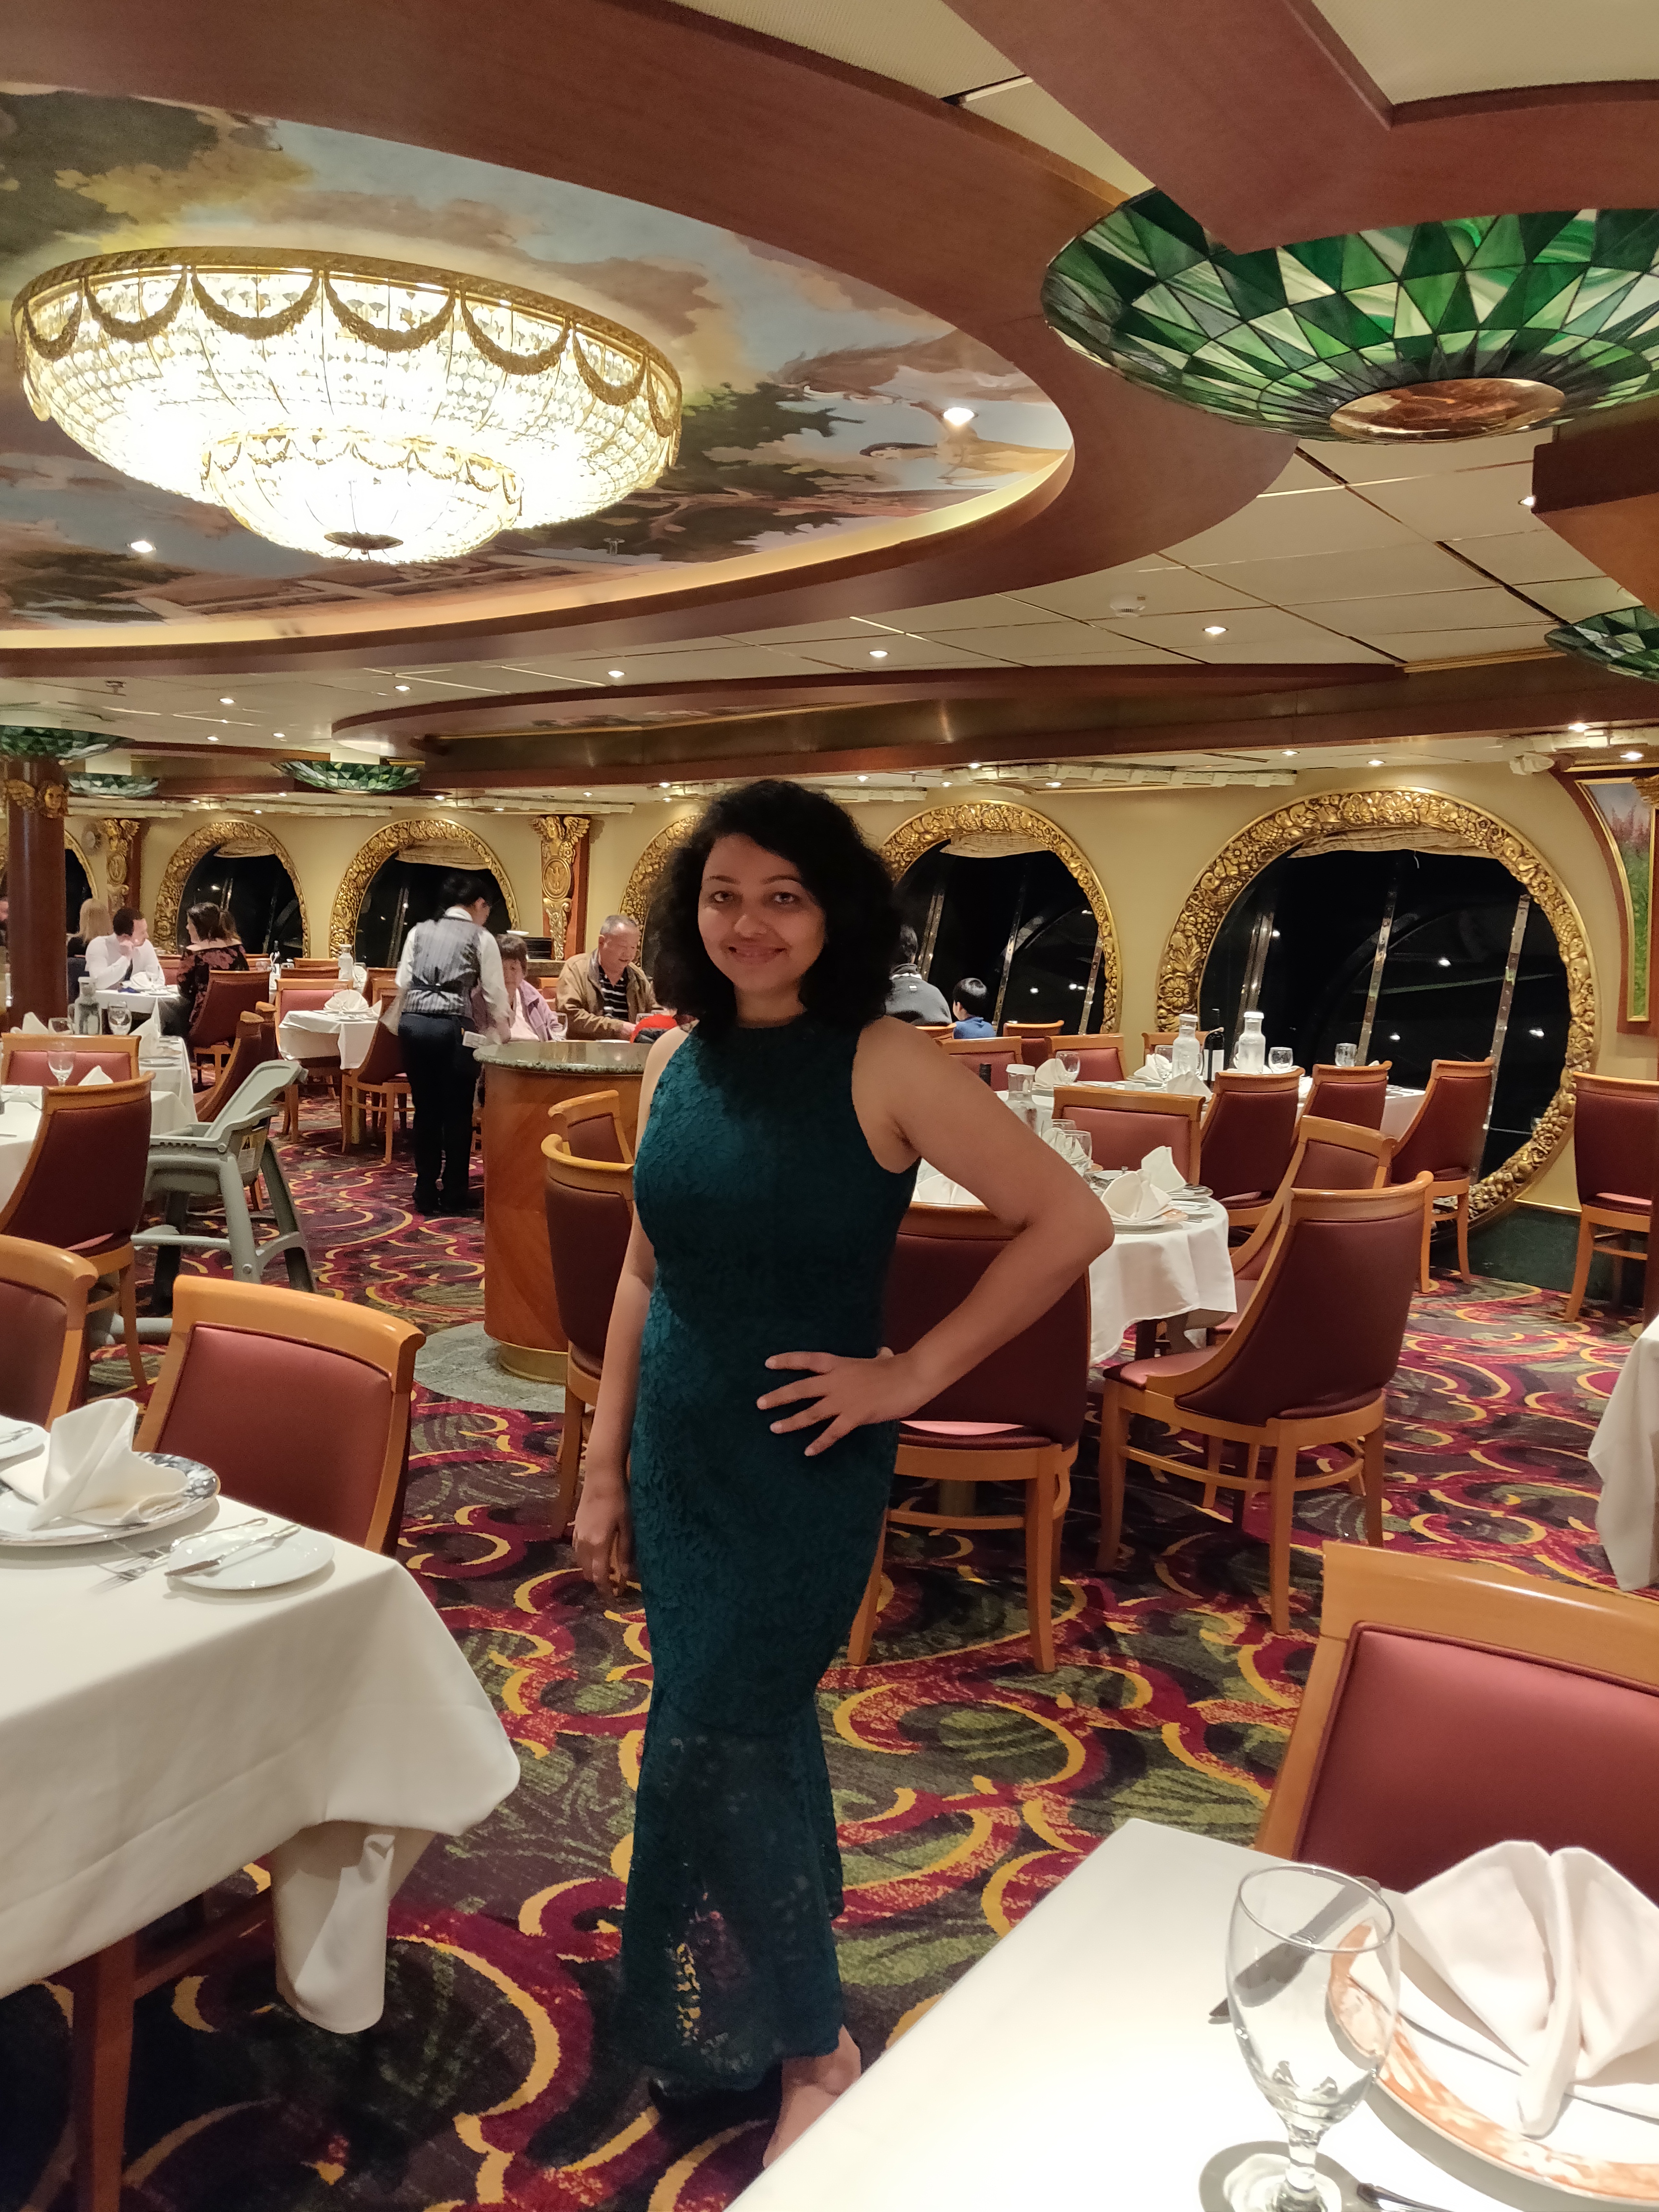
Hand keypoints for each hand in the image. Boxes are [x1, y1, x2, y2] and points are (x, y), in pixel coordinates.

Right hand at [571, 1479, 631, 1596]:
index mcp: (597, 1545)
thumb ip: (626, 1552)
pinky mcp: (576, 1525)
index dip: (605, 1589)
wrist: (601, 1477)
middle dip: (597, 1581)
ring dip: (591, 1569)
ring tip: (604, 1571)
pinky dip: (585, 1557)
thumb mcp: (627, 1526)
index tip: (614, 1598)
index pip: (598, 1576)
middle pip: (587, 1571)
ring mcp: (577, 1534)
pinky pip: (577, 1549)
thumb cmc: (619, 1499)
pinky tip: (594, 1554)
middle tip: (612, 1585)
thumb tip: (627, 1575)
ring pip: (580, 1561)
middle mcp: (583, 1543)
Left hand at [757, 1346, 925, 1456]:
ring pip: (810, 1413)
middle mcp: (835, 1381)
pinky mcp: (854, 1416)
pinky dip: (819, 1443)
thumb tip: (882, 1352)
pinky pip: (832, 1433)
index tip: (768, 1363)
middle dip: (778, 1396)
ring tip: (774, 1428)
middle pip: (800, 1388)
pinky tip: (808, 1452)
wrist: (910, 1377)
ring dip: (791, 1421)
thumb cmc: (898, 1367)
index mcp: (839, 1364)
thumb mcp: (882, 1359)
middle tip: (760, 1403)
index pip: (807, 1360)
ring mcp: (843, 1400)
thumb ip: (877, 1357)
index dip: (786, 1361)